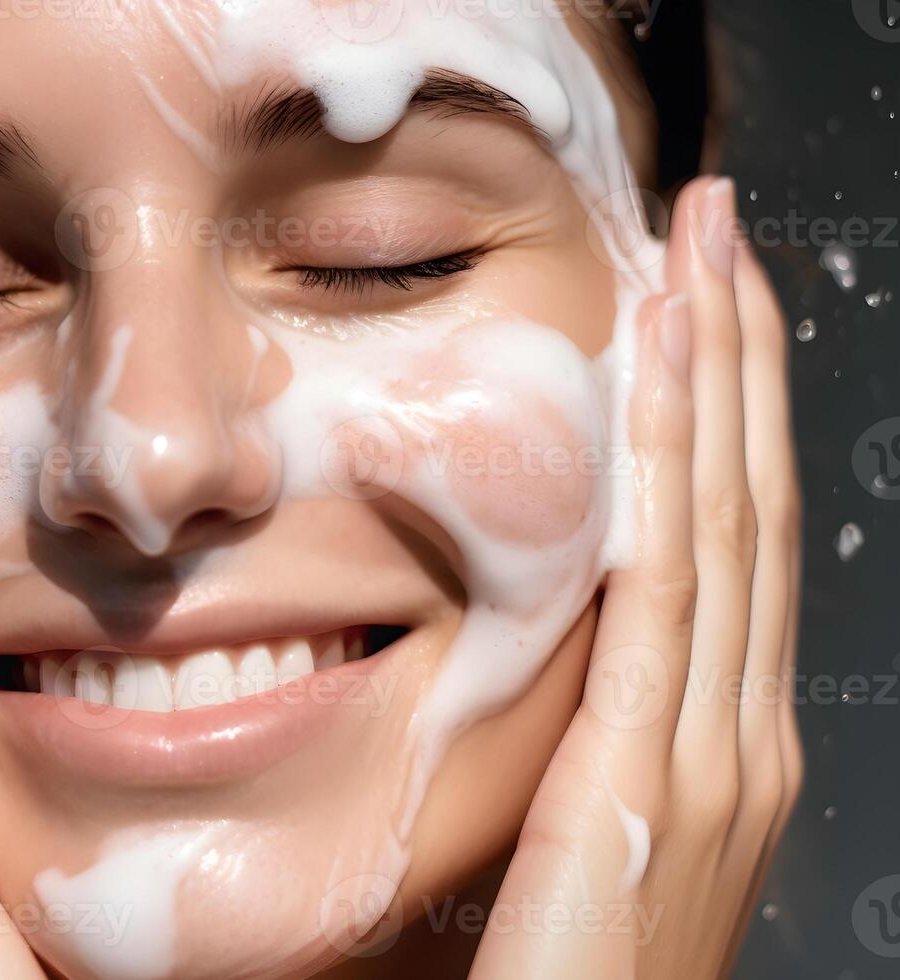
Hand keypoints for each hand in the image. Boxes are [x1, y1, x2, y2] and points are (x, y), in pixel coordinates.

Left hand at [469, 177, 802, 978]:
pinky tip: (669, 370)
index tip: (708, 308)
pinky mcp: (655, 763)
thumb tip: (569, 645)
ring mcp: (717, 744)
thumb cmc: (575, 971)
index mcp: (727, 739)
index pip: (739, 542)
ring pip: (729, 518)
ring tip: (702, 256)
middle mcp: (743, 728)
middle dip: (745, 356)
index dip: (734, 414)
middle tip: (718, 230)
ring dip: (720, 374)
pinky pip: (670, 582)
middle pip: (753, 504)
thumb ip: (601, 731)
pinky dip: (679, 464)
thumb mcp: (597, 829)